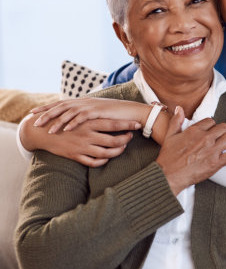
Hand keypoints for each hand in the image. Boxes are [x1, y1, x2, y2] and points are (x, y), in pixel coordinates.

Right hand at [21, 114, 138, 166]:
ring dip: (117, 152)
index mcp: (90, 122)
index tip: (138, 124)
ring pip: (106, 154)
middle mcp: (87, 134)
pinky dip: (103, 162)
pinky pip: (93, 162)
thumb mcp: (79, 113)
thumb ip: (94, 112)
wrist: (43, 131)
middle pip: (113, 141)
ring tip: (122, 148)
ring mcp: (82, 146)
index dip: (128, 125)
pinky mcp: (75, 156)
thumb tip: (109, 107)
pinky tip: (107, 159)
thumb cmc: (65, 120)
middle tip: (131, 137)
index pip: (113, 124)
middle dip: (125, 140)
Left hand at [31, 97, 147, 133]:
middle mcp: (84, 102)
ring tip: (47, 130)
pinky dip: (73, 123)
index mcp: (83, 102)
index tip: (34, 113)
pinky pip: (82, 117)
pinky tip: (65, 130)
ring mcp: (91, 106)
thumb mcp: (97, 114)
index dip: (47, 108)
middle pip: (61, 106)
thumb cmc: (115, 115)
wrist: (130, 112)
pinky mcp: (97, 111)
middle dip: (46, 113)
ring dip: (58, 121)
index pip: (61, 103)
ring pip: (69, 112)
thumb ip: (86, 114)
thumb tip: (75, 119)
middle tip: (34, 121)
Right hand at [156, 106, 225, 194]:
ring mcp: (212, 150)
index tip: (214, 128)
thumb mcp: (169, 135)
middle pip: (223, 128)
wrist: (169, 175)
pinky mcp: (216, 162)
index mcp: (195, 130)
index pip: (210, 121)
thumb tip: (179, 108)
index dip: (213, 124)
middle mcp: (205, 138)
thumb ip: (176, 121)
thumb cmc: (168, 157)